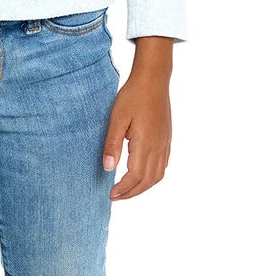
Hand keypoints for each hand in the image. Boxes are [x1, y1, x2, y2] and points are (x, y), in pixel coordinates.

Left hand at [102, 71, 171, 199]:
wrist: (153, 79)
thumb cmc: (133, 96)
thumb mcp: (117, 118)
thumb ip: (112, 144)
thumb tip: (108, 168)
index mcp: (145, 144)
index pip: (135, 176)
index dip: (123, 189)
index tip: (111, 194)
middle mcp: (158, 147)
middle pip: (147, 181)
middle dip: (132, 192)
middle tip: (116, 196)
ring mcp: (165, 144)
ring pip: (157, 176)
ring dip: (143, 187)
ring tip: (128, 189)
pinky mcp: (167, 139)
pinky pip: (163, 165)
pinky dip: (153, 177)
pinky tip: (143, 174)